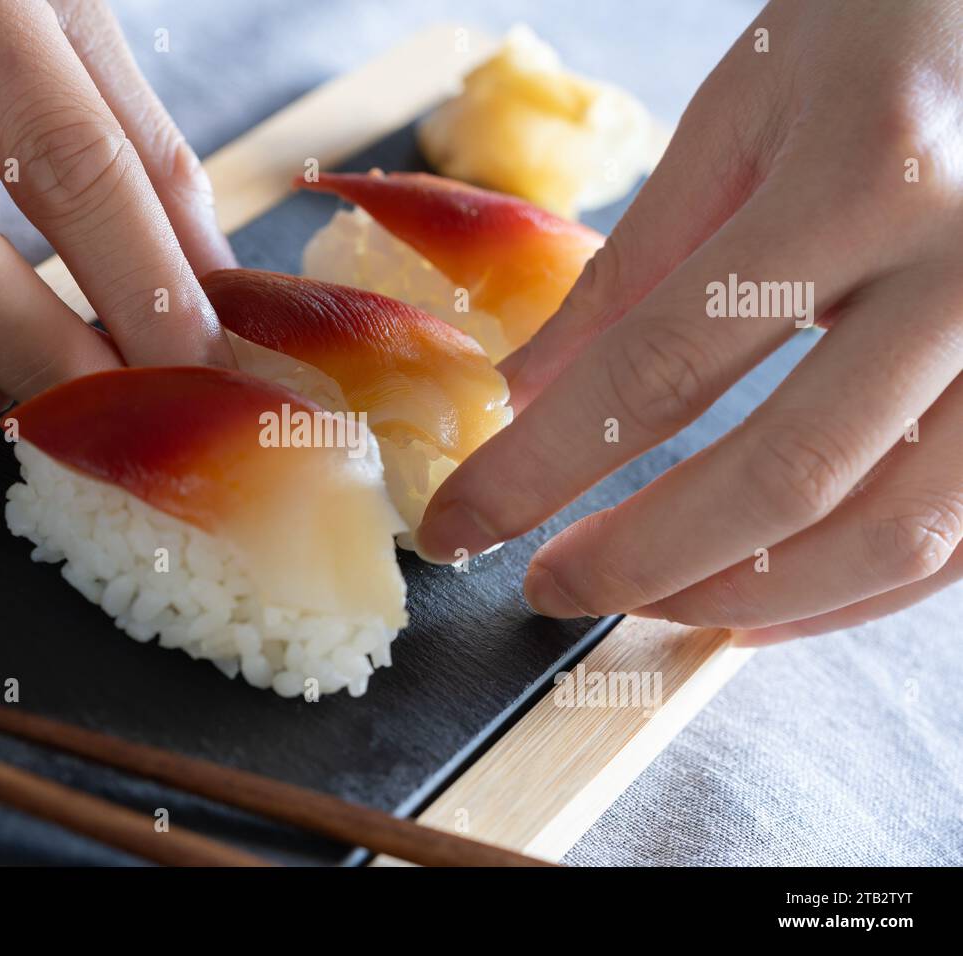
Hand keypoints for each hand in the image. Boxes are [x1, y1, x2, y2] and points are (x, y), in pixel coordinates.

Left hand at [417, 0, 962, 643]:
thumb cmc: (887, 32)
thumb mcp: (743, 114)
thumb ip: (636, 264)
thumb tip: (527, 394)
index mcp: (866, 178)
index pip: (658, 365)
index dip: (539, 469)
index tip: (460, 526)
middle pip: (784, 476)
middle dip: (640, 559)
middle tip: (551, 586)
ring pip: (895, 532)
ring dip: (747, 595)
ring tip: (646, 599)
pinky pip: (962, 537)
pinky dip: (852, 591)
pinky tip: (763, 595)